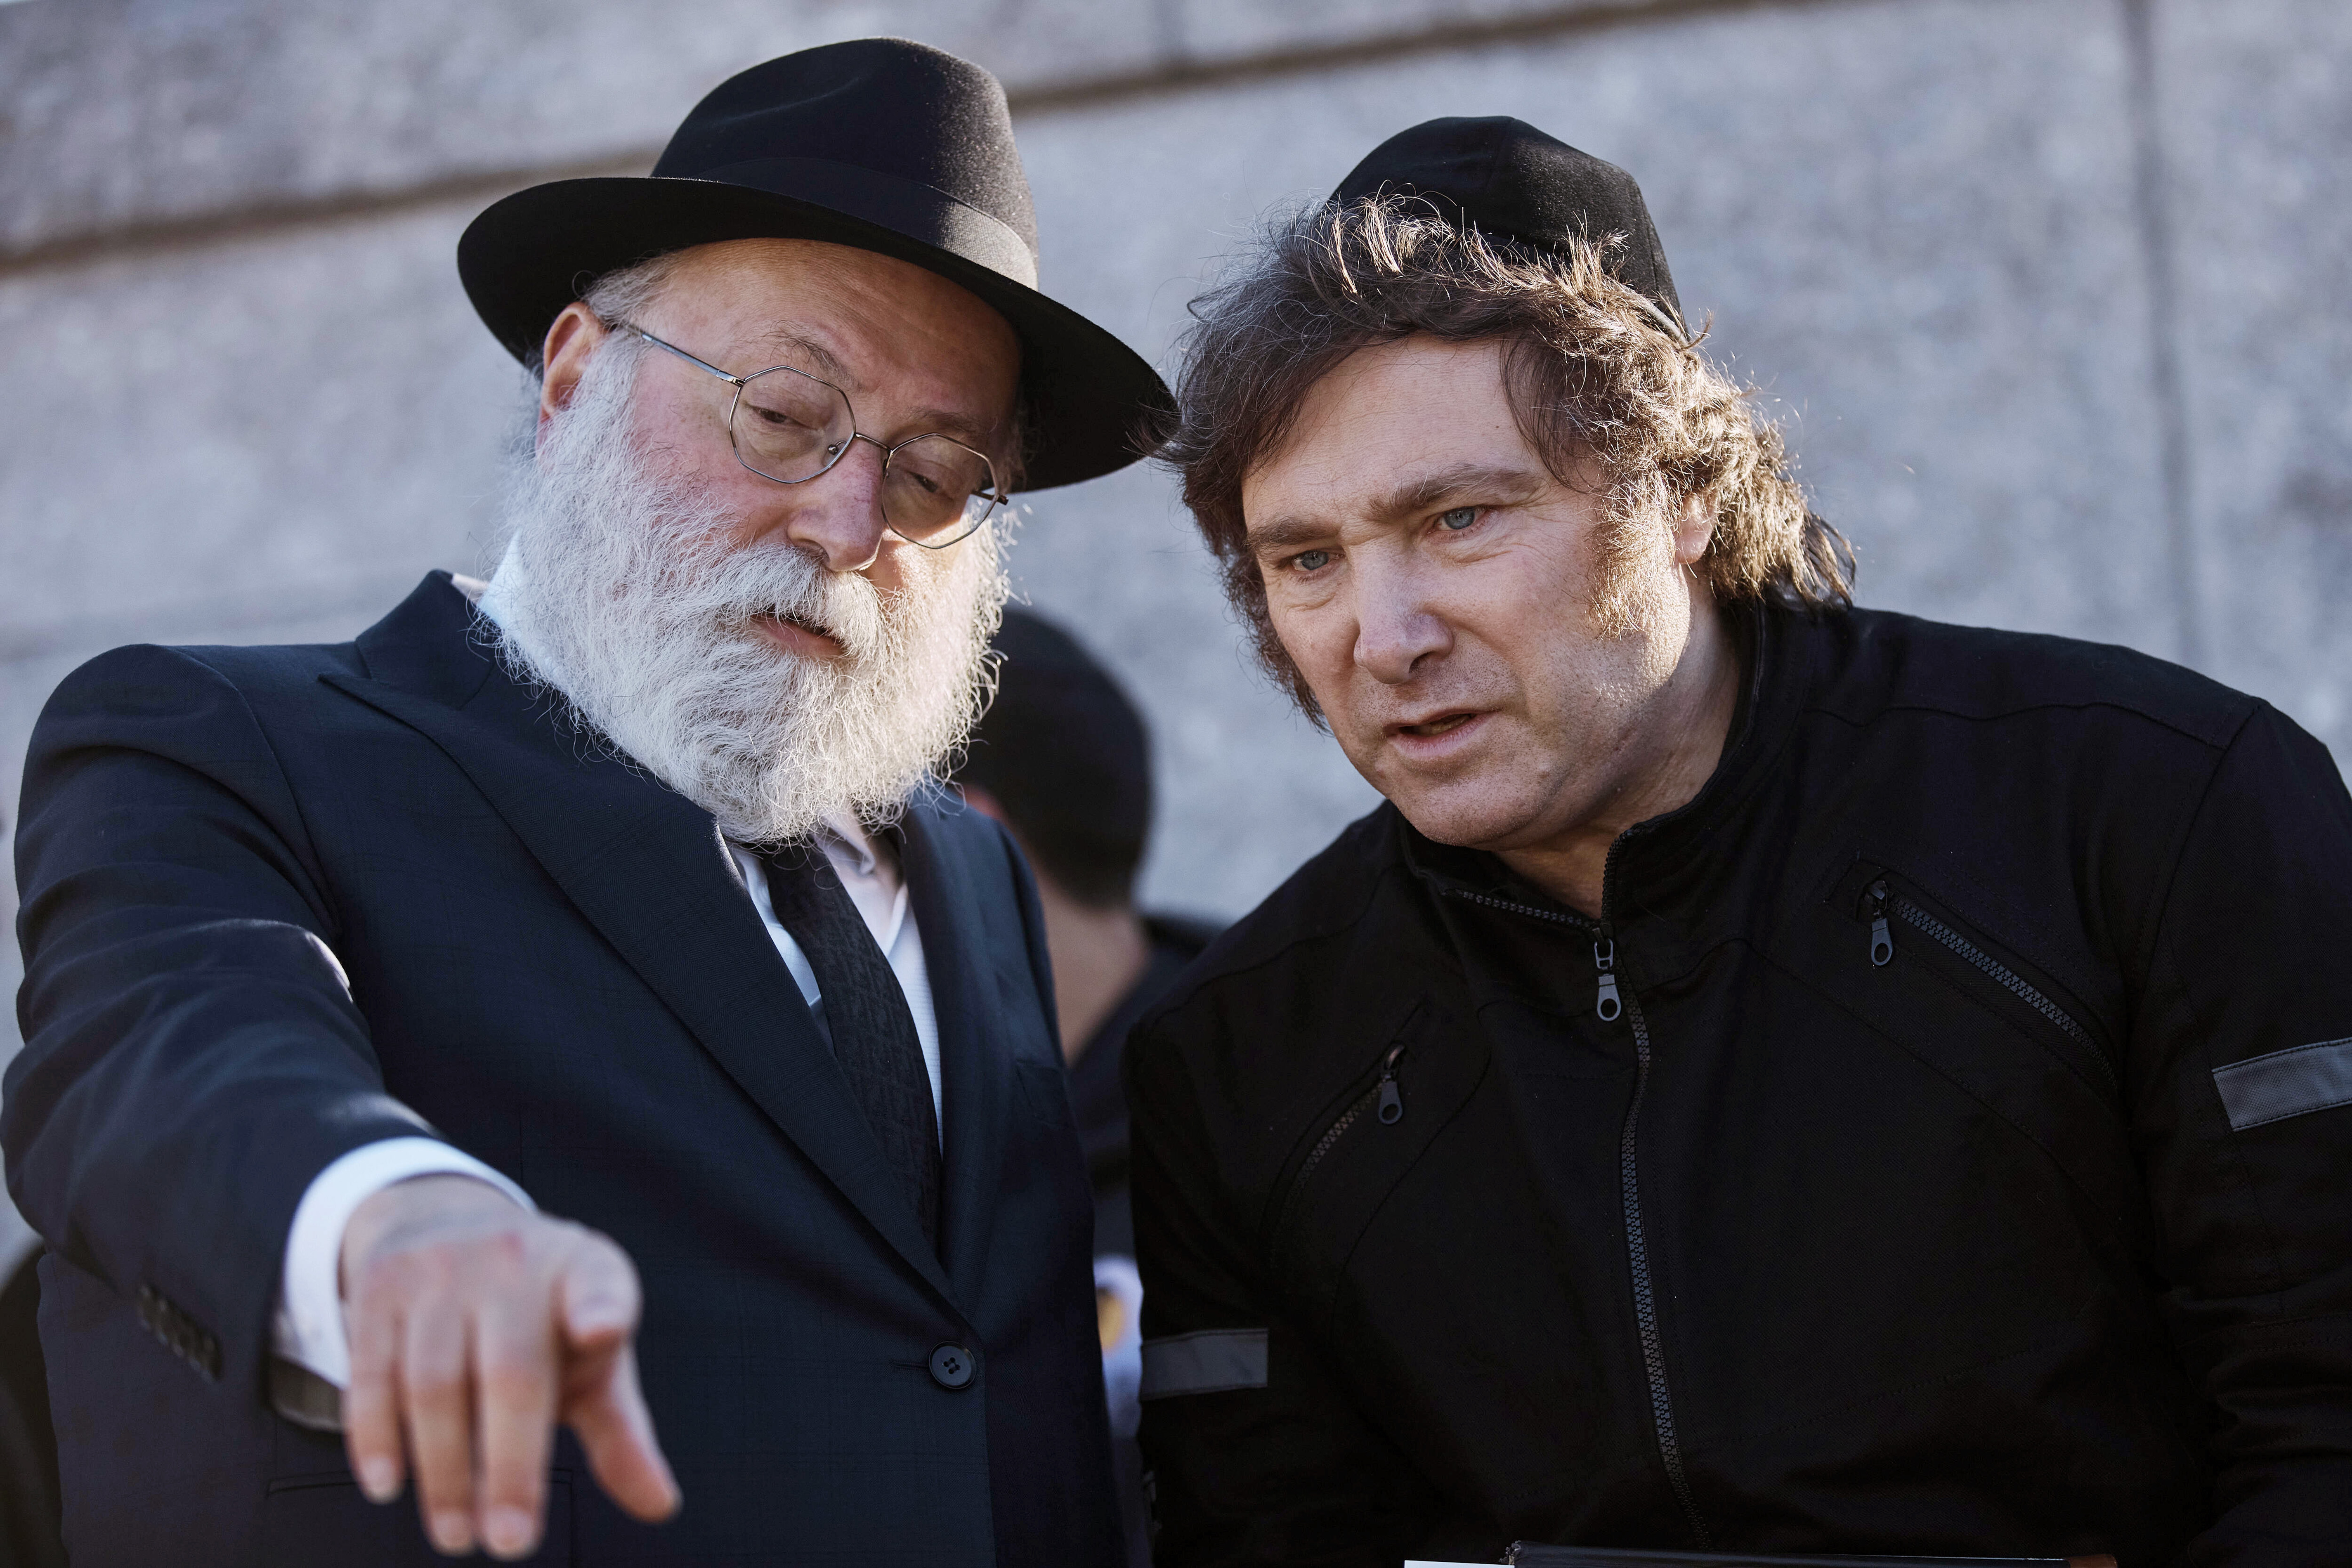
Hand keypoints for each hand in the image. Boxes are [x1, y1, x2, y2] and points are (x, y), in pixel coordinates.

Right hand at [339, 1175, 680, 1557]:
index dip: (602, 1306)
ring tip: (456, 1535)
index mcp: (585, 1271)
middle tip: (509, 1543)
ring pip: (434, 1382)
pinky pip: (371, 1372)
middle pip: (510, 1372)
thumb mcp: (590, 1353)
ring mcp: (441, 1270)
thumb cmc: (541, 1313)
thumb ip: (622, 1428)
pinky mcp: (381, 1289)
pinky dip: (375, 1434)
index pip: (600, 1284)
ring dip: (443, 1471)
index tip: (602, 1332)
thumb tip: (661, 1506)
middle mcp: (515, 1262)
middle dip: (509, 1466)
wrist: (451, 1223)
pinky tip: (388, 1484)